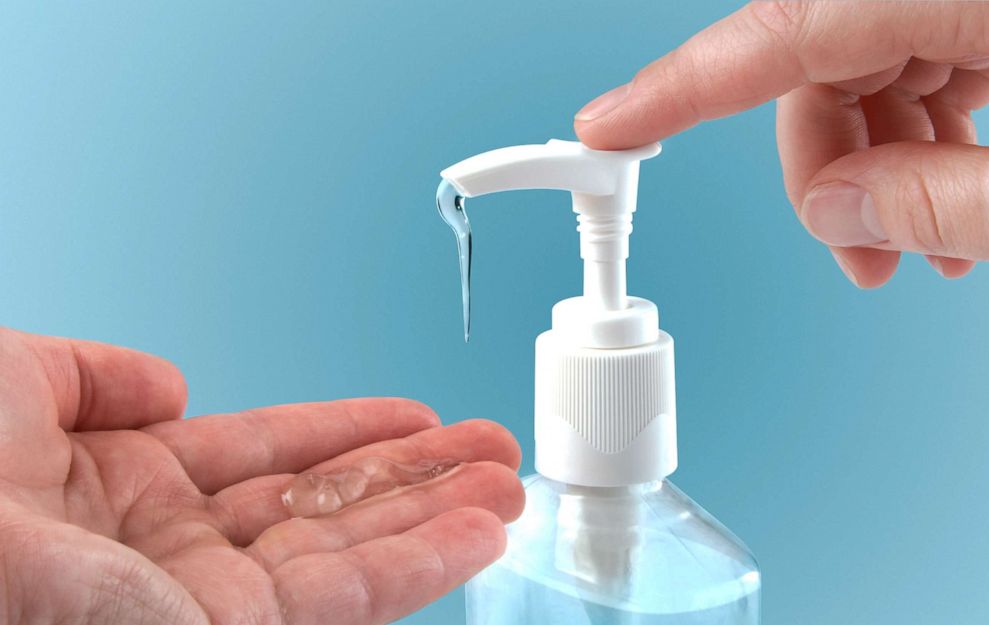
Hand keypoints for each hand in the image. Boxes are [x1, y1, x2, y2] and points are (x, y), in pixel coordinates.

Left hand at [0, 328, 522, 624]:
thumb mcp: (6, 386)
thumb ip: (91, 375)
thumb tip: (172, 381)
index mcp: (119, 493)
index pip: (263, 458)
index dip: (342, 431)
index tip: (408, 416)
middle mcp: (174, 556)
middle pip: (325, 507)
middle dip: (414, 477)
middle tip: (487, 450)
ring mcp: (209, 607)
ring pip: (354, 555)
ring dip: (439, 518)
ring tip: (507, 484)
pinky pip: (349, 600)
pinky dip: (424, 563)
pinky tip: (480, 529)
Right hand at [575, 1, 988, 286]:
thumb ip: (939, 200)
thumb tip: (836, 210)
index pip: (779, 27)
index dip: (678, 85)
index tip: (607, 127)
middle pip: (816, 61)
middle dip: (822, 167)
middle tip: (856, 253)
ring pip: (865, 67)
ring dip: (876, 162)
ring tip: (920, 250)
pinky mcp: (983, 6)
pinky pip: (919, 61)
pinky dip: (916, 134)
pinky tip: (946, 198)